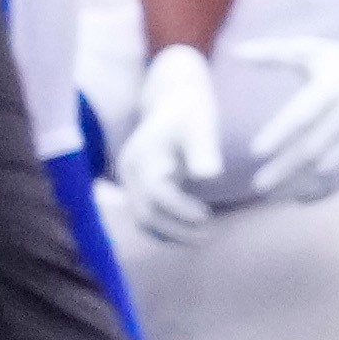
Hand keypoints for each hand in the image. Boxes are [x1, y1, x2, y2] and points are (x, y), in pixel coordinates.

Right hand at [119, 42, 226, 244]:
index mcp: (142, 157)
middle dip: (177, 230)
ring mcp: (130, 182)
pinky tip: (192, 233)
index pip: (155, 194)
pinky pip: (147, 217)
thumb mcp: (200, 124)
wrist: (172, 101)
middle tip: (209, 235)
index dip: (179, 210)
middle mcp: (129, 173)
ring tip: (204, 238)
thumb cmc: (190, 111)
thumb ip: (203, 149)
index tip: (205, 217)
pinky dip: (167, 229)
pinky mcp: (138, 189)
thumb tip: (209, 175)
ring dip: (172, 235)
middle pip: (145, 214)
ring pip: (143, 221)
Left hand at [241, 15, 338, 199]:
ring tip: (273, 195)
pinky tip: (299, 198)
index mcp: (333, 86)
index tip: (256, 151)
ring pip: (329, 166)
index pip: (303, 114)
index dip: (280, 133)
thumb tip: (235, 52)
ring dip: (301, 182)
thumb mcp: (312, 51)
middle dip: (285, 168)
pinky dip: (323, 189)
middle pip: (313, 146)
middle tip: (257, 184)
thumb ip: (272, 53)